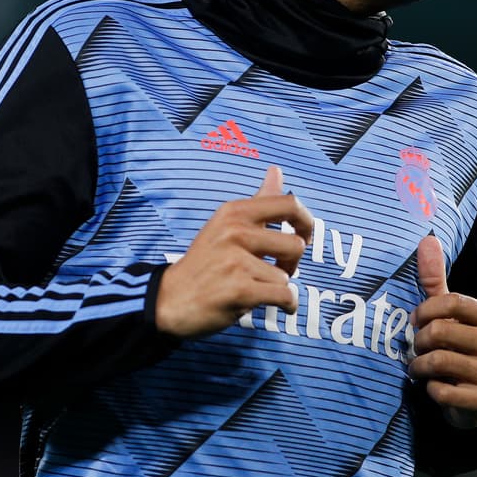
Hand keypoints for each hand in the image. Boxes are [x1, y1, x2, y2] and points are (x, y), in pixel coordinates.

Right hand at [155, 166, 312, 337]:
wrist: (170, 300)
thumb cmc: (204, 263)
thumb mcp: (225, 225)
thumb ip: (258, 200)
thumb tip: (276, 171)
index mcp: (234, 212)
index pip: (289, 204)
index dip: (306, 222)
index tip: (303, 236)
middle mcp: (234, 232)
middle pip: (295, 244)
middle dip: (293, 263)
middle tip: (278, 270)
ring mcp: (235, 261)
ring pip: (286, 276)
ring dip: (278, 287)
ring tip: (257, 288)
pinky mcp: (239, 290)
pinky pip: (284, 296)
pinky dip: (287, 304)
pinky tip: (278, 306)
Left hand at [409, 234, 476, 428]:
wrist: (474, 395)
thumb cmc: (458, 344)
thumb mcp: (448, 311)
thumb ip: (436, 278)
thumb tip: (427, 239)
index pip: (453, 301)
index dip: (426, 310)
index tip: (415, 319)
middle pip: (440, 332)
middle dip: (419, 341)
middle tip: (416, 346)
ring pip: (439, 361)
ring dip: (419, 365)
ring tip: (418, 366)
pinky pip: (442, 391)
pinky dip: (429, 388)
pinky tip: (434, 385)